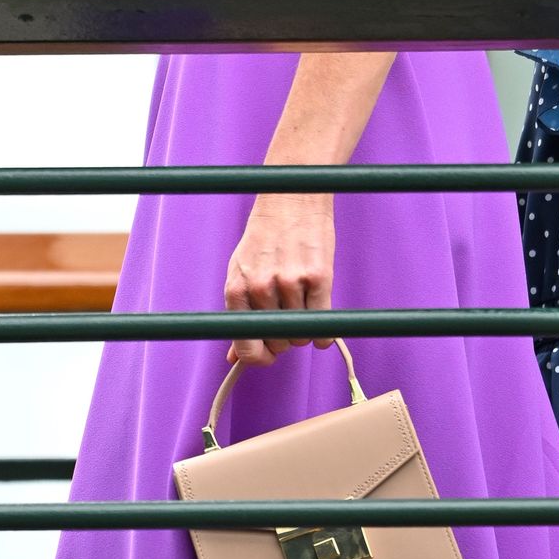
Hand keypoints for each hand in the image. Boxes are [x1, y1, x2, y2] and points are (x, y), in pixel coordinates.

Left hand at [224, 196, 334, 367]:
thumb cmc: (265, 237)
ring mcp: (290, 282)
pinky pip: (324, 325)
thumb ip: (239, 315)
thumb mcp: (242, 272)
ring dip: (305, 328)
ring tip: (302, 303)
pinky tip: (321, 318)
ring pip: (301, 335)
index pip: (246, 346)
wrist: (292, 199)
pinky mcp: (319, 277)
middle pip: (278, 343)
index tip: (269, 354)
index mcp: (237, 288)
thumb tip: (233, 359)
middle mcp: (261, 288)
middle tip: (289, 315)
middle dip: (285, 337)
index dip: (260, 358)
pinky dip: (325, 331)